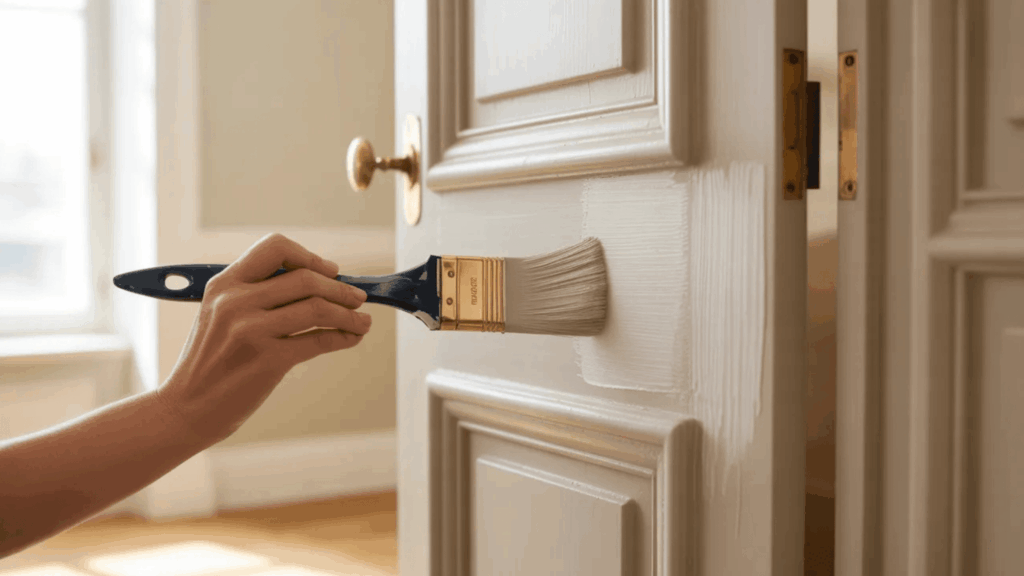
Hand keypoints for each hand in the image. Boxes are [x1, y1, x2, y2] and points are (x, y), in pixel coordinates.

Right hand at [157, 233, 371, 443]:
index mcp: (224, 283)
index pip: (275, 247)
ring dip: (350, 314)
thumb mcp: (219, 314)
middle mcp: (235, 301)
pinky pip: (319, 341)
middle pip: (306, 278)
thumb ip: (256, 293)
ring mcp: (251, 330)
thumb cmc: (210, 362)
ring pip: (318, 308)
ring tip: (363, 322)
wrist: (186, 408)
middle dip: (341, 288)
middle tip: (358, 298)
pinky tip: (351, 338)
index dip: (309, 256)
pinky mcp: (267, 360)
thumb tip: (316, 281)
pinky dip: (343, 337)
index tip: (330, 270)